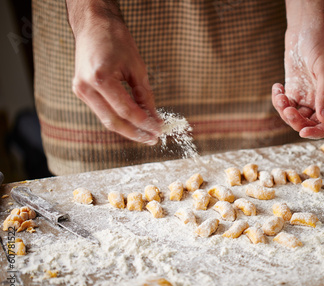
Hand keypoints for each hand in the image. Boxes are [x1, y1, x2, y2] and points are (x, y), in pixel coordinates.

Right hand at [67, 1, 161, 144]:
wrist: (93, 25)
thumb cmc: (116, 40)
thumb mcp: (137, 67)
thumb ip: (145, 95)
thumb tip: (155, 117)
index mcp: (100, 79)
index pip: (126, 110)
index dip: (144, 123)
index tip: (159, 130)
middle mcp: (86, 88)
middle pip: (113, 121)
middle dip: (135, 133)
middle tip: (153, 139)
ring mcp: (81, 91)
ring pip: (106, 119)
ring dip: (127, 128)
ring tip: (146, 134)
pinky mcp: (81, 91)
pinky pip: (102, 111)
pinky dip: (119, 118)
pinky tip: (134, 122)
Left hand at [273, 2, 323, 138]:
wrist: (305, 31)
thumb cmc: (321, 45)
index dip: (319, 132)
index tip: (303, 131)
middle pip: (311, 125)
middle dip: (296, 121)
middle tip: (288, 109)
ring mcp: (309, 99)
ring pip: (296, 118)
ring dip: (285, 111)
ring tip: (281, 95)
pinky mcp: (295, 93)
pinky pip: (286, 107)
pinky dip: (279, 101)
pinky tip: (277, 87)